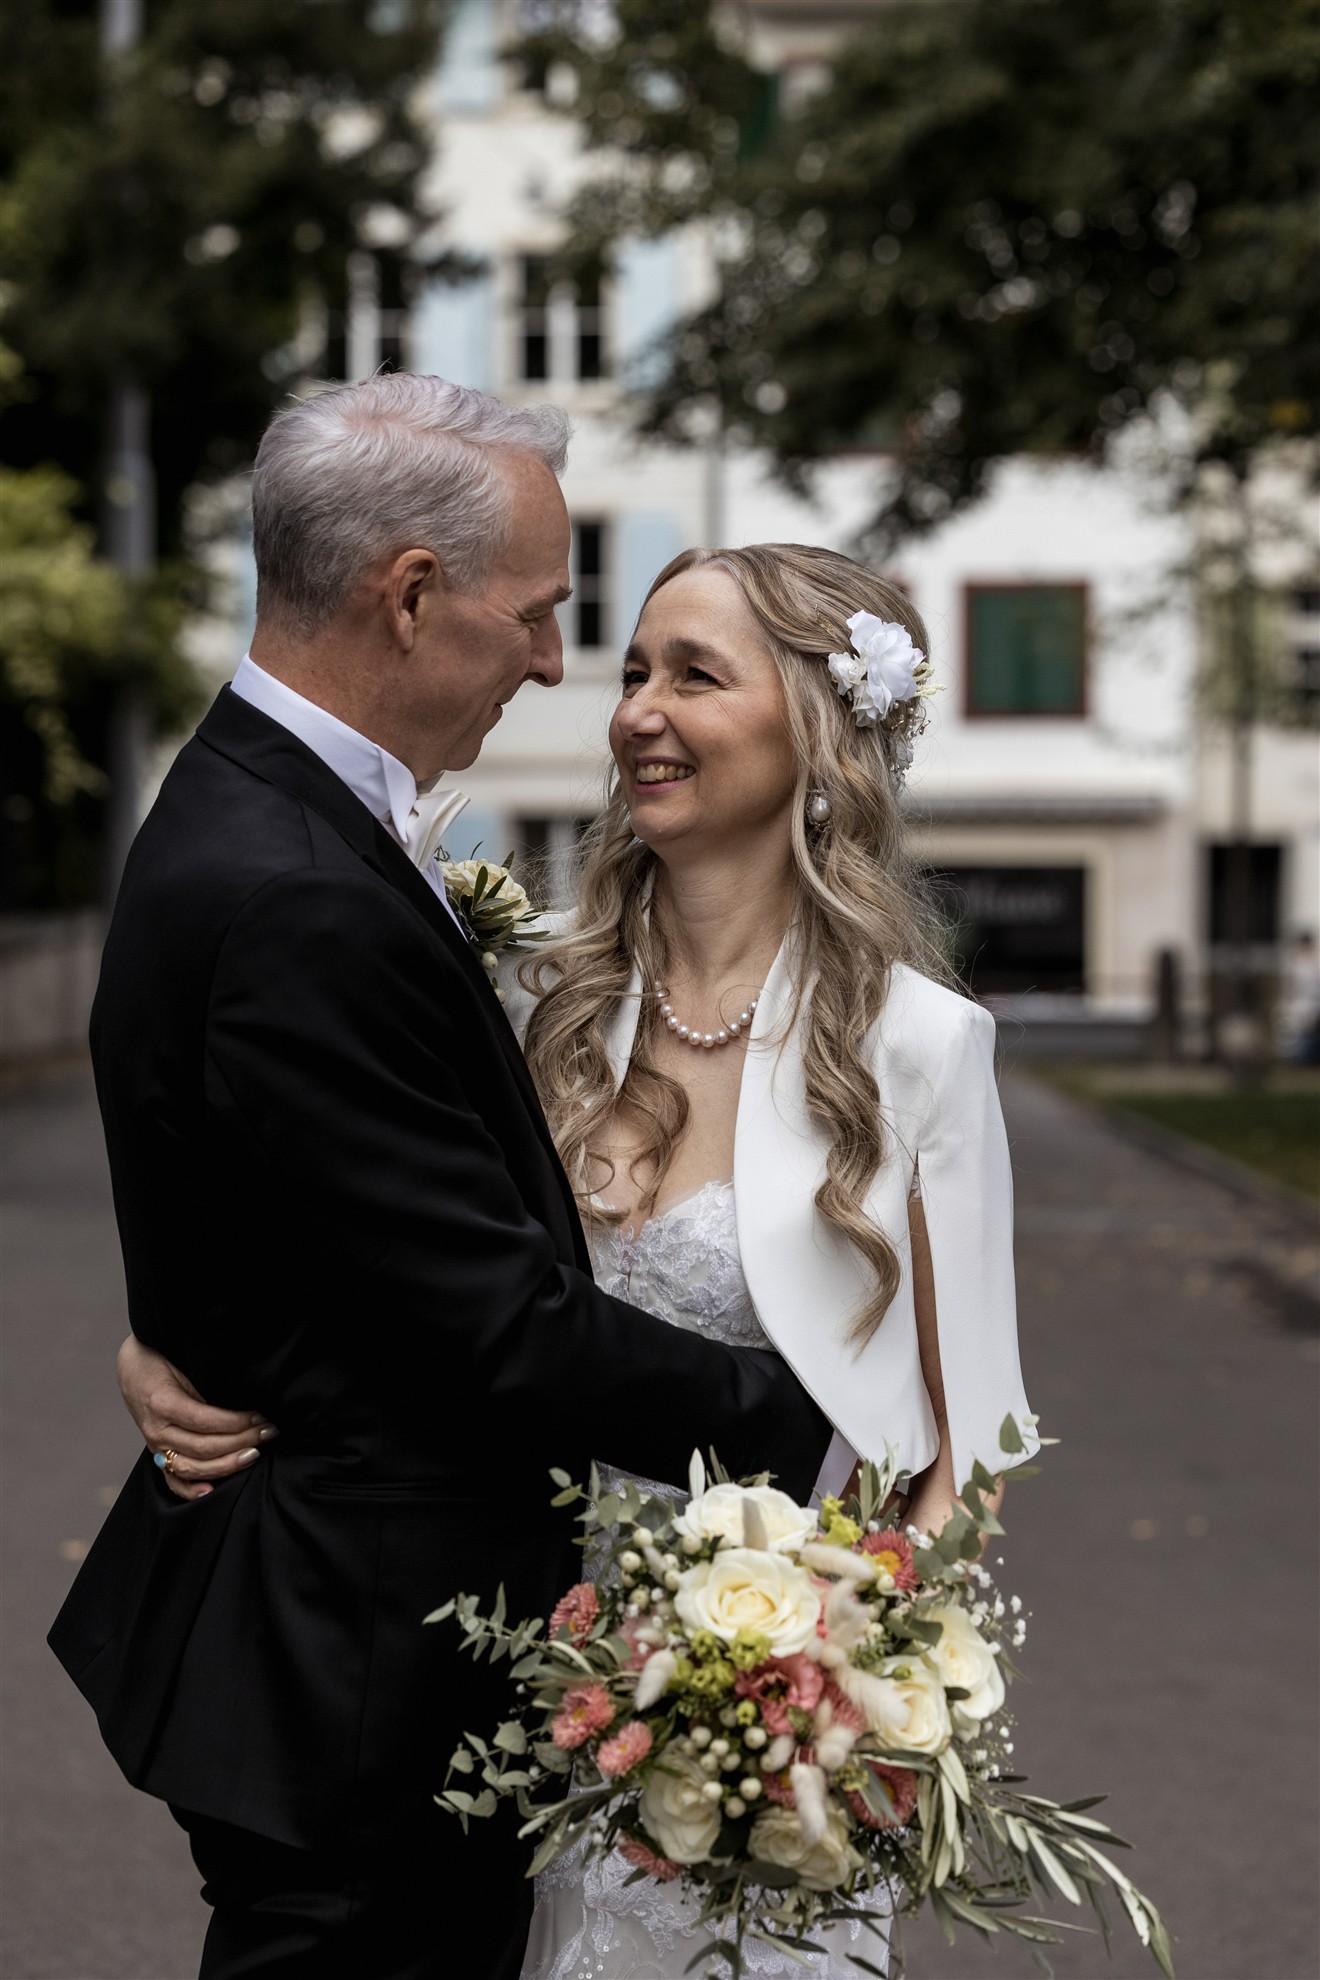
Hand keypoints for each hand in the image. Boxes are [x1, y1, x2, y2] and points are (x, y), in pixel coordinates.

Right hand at [116, 1334, 276, 1502]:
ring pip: (192, 1467)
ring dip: (226, 1465)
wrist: (133, 1369)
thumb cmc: (162, 1362)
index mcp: (163, 1404)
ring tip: (253, 1454)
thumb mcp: (183, 1367)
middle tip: (268, 1432)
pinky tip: (211, 1491)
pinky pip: (172, 1480)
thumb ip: (205, 1390)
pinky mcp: (157, 1456)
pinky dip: (190, 1490)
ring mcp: (155, 1447)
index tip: (261, 1417)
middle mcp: (157, 1430)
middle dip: (241, 1441)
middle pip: (203, 1447)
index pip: (205, 1421)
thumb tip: (241, 1406)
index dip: (236, 1422)